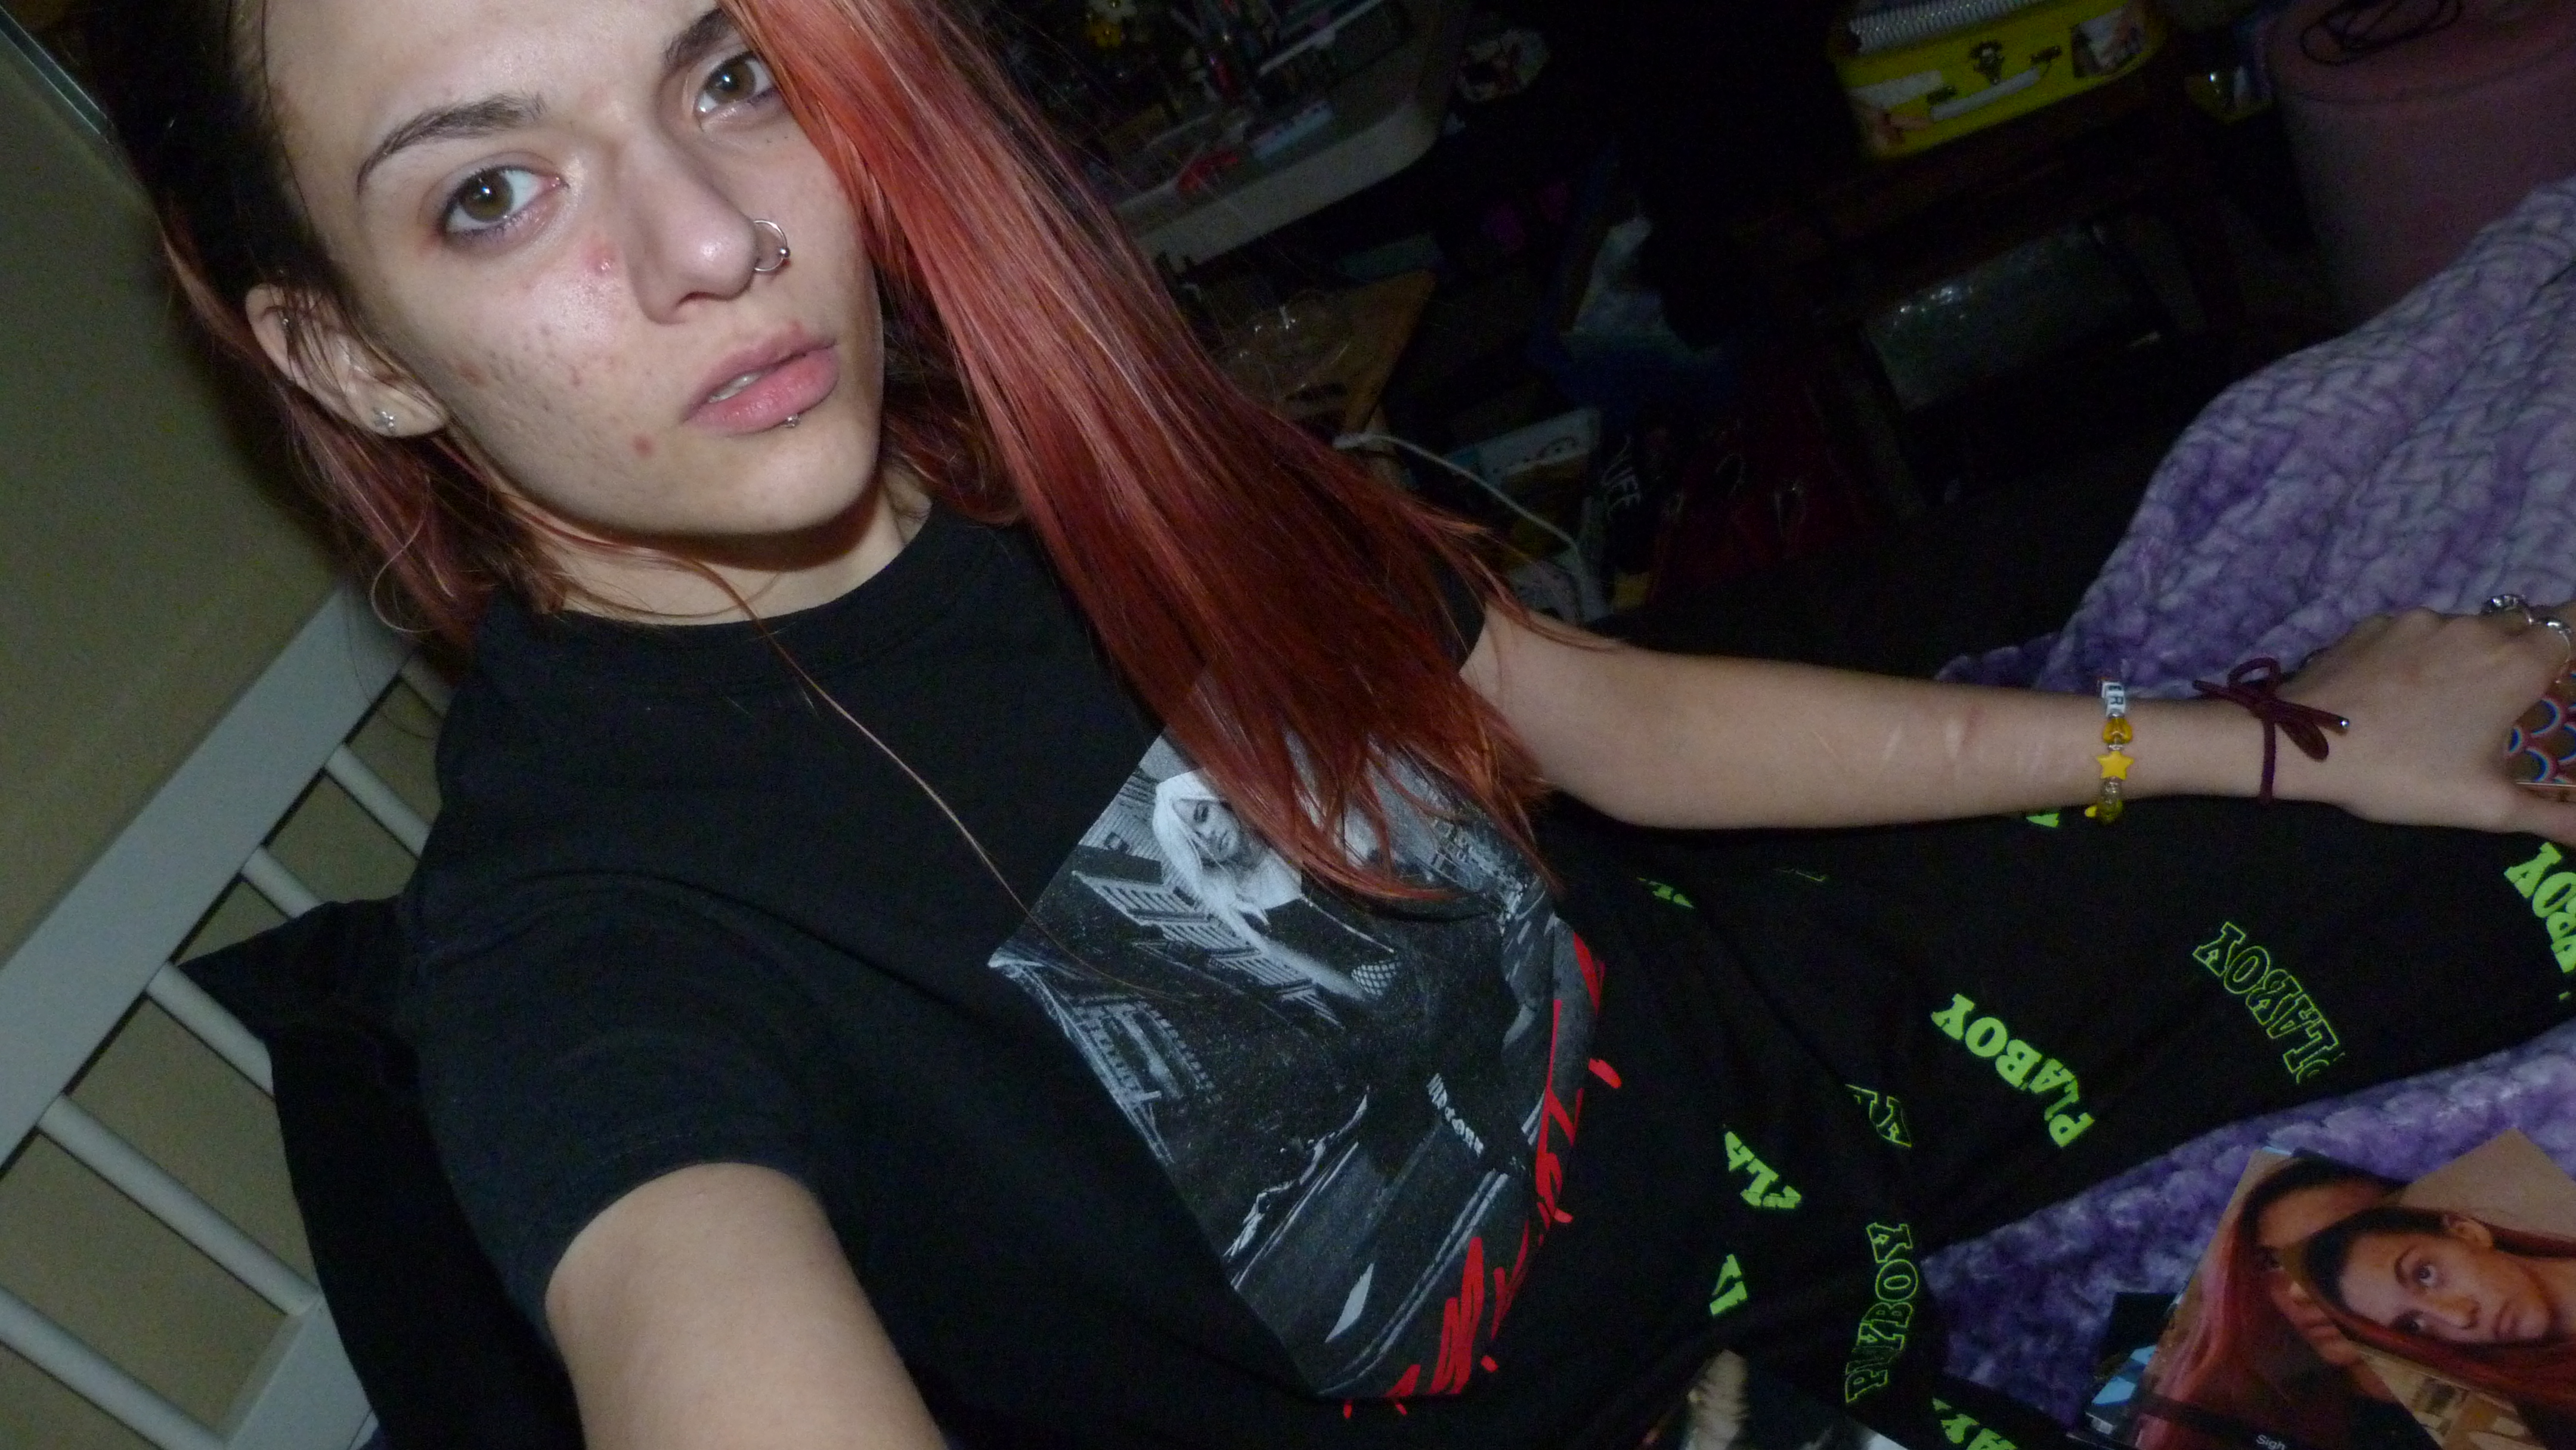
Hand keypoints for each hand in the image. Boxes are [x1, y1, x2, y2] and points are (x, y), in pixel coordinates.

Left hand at [2275, 605, 2575, 840]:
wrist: (2300, 744)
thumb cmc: (2403, 774)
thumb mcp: (2486, 806)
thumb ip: (2554, 815)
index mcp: (2515, 664)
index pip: (2571, 629)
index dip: (2569, 648)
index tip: (2557, 677)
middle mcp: (2474, 629)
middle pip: (2520, 627)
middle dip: (2521, 655)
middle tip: (2502, 699)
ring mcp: (2421, 621)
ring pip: (2465, 629)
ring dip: (2466, 655)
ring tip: (2442, 702)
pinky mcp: (2375, 623)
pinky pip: (2415, 632)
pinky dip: (2419, 653)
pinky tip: (2397, 692)